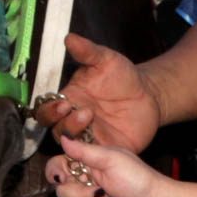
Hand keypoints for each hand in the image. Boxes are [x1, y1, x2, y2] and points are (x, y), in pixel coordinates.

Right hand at [35, 34, 161, 152]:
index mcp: (70, 98)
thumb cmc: (123, 75)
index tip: (63, 101)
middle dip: (60, 121)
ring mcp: (89, 137)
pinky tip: (98, 143)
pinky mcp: (106, 150)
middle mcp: (75, 120)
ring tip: (89, 115)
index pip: (47, 110)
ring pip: (70, 145)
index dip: (49, 109)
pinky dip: (90, 154)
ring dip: (74, 132)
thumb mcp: (106, 59)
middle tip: (75, 108)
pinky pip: (92, 158)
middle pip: (54, 129)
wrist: (149, 94)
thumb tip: (69, 37)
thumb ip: (87, 51)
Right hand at [46, 136, 165, 196]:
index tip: (69, 174)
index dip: (58, 172)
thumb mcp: (111, 158)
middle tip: (99, 189)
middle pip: (60, 191)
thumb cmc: (137, 179)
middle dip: (80, 192)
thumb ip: (84, 150)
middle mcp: (84, 184)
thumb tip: (63, 137)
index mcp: (86, 164)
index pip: (57, 167)